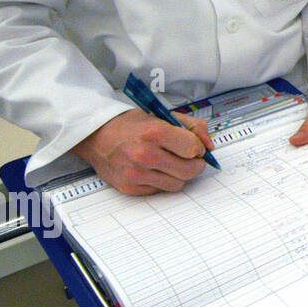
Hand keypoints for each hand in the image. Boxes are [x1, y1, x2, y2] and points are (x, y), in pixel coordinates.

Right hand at [74, 108, 214, 195]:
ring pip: (178, 184)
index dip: (198, 147)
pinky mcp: (130, 188)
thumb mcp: (163, 115)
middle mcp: (145, 155)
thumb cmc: (131, 125)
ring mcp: (136, 174)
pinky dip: (162, 181)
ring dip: (179, 174)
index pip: (194, 149)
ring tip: (169, 162)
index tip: (193, 146)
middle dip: (195, 164)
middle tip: (188, 157)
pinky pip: (160, 190)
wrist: (97, 136)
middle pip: (190, 170)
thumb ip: (193, 127)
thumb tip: (210, 146)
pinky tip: (154, 169)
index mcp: (155, 133)